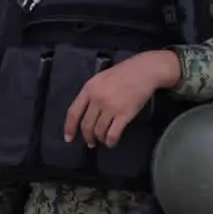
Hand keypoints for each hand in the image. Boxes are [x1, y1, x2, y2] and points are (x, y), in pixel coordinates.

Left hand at [64, 50, 181, 148]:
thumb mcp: (100, 79)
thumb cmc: (123, 73)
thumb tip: (85, 111)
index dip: (69, 127)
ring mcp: (110, 107)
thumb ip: (91, 93)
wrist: (144, 71)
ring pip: (99, 130)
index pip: (73, 112)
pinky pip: (113, 133)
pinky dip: (110, 141)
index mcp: (88, 89)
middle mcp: (97, 99)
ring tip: (102, 140)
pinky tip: (111, 142)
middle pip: (86, 124)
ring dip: (99, 139)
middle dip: (87, 136)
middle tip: (90, 142)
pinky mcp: (124, 114)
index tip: (68, 138)